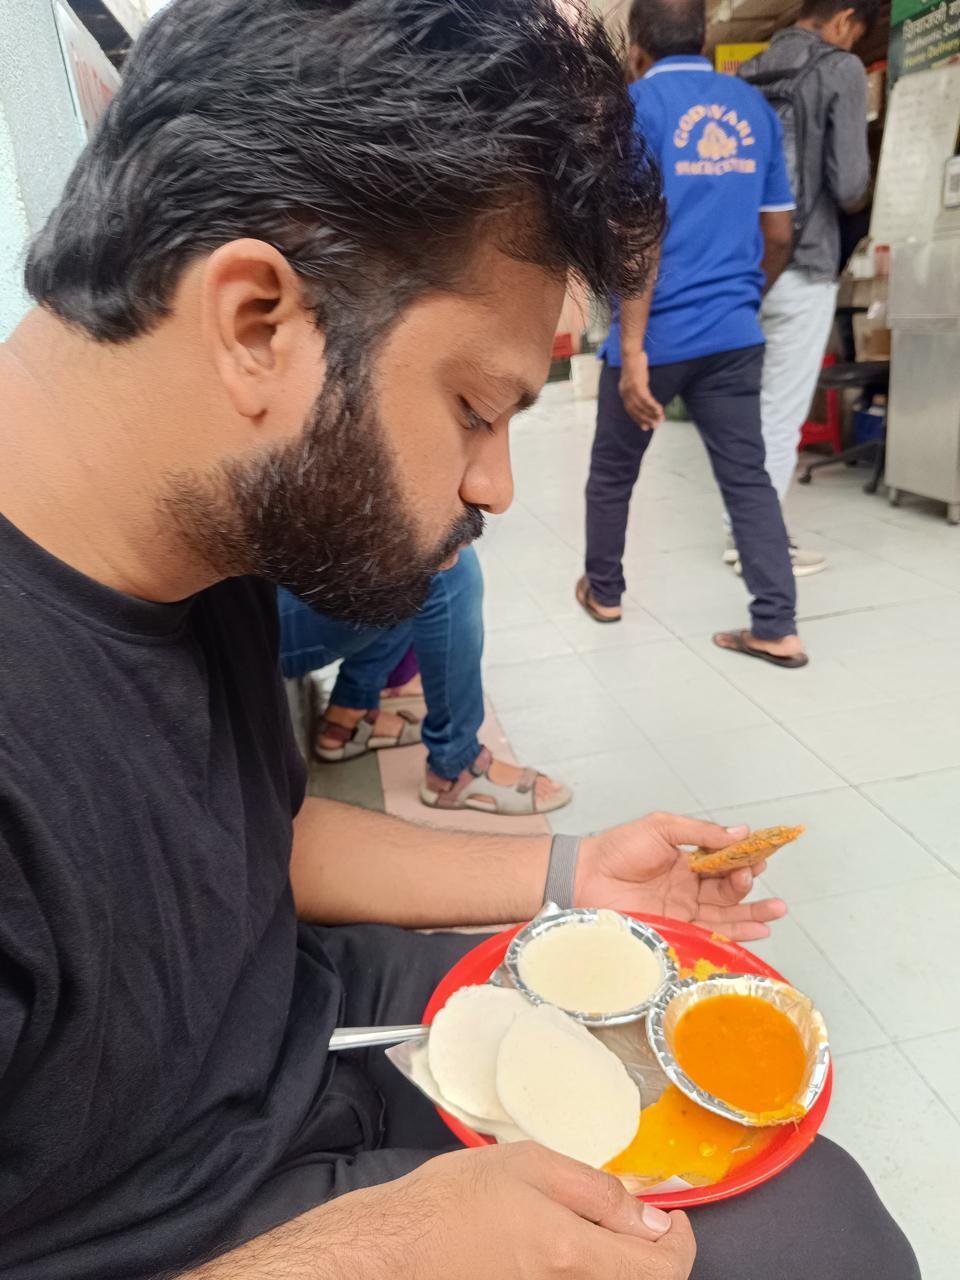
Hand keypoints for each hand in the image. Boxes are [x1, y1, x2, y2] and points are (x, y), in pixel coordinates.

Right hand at [370, 1143, 695, 1278]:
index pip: (663, 1271)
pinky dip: (588, 1270)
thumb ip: (596, 1191)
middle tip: (635, 1216)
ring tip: (594, 1225)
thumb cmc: (451, 1203)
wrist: (394, 1250)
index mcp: (572, 1254)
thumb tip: (652, 1218)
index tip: (671, 1216)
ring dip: (618, 1261)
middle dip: (651, 1252)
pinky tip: (564, 1245)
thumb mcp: (529, 1166)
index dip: (680, 1242)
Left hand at [574, 813, 786, 941]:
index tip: (763, 852)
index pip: (724, 860)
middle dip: (748, 883)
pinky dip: (737, 933)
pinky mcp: (676, 930)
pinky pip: (712, 933)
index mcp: (687, 861)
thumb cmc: (618, 848)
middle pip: (729, 889)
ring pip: (727, 913)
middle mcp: (689, 887)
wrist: (584, 876)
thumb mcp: (662, 827)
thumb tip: (740, 831)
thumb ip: (701, 832)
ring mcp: (684, 910)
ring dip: (754, 912)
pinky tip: (760, 931)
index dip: (745, 857)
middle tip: (756, 874)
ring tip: (777, 909)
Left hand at [619, 353, 663, 429]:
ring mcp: (630, 390)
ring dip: (652, 414)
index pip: (630, 410)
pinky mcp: (637, 385)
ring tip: (660, 419)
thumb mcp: (634, 377)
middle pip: (636, 411)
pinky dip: (653, 406)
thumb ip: (637, 386)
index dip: (638, 419)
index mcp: (623, 392)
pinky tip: (660, 410)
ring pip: (642, 407)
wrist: (632, 352)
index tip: (645, 427)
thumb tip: (643, 393)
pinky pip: (646, 400)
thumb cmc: (635, 362)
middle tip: (655, 426)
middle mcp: (625, 393)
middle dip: (646, 419)